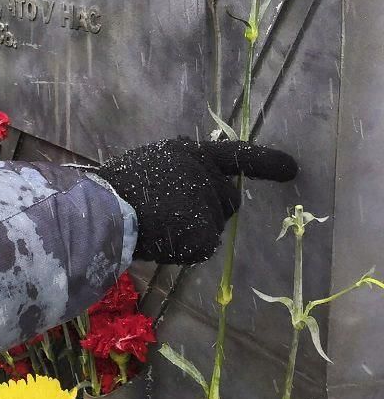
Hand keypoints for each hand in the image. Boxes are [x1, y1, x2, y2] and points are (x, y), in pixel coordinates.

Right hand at [96, 138, 297, 264]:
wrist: (106, 212)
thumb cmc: (118, 186)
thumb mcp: (152, 163)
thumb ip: (179, 168)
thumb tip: (196, 181)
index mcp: (191, 154)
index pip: (236, 155)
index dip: (265, 161)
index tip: (293, 168)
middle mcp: (206, 176)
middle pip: (227, 198)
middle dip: (211, 206)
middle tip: (172, 212)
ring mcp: (208, 206)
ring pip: (213, 222)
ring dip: (195, 226)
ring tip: (159, 224)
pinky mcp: (205, 234)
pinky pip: (202, 243)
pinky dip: (187, 245)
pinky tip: (163, 238)